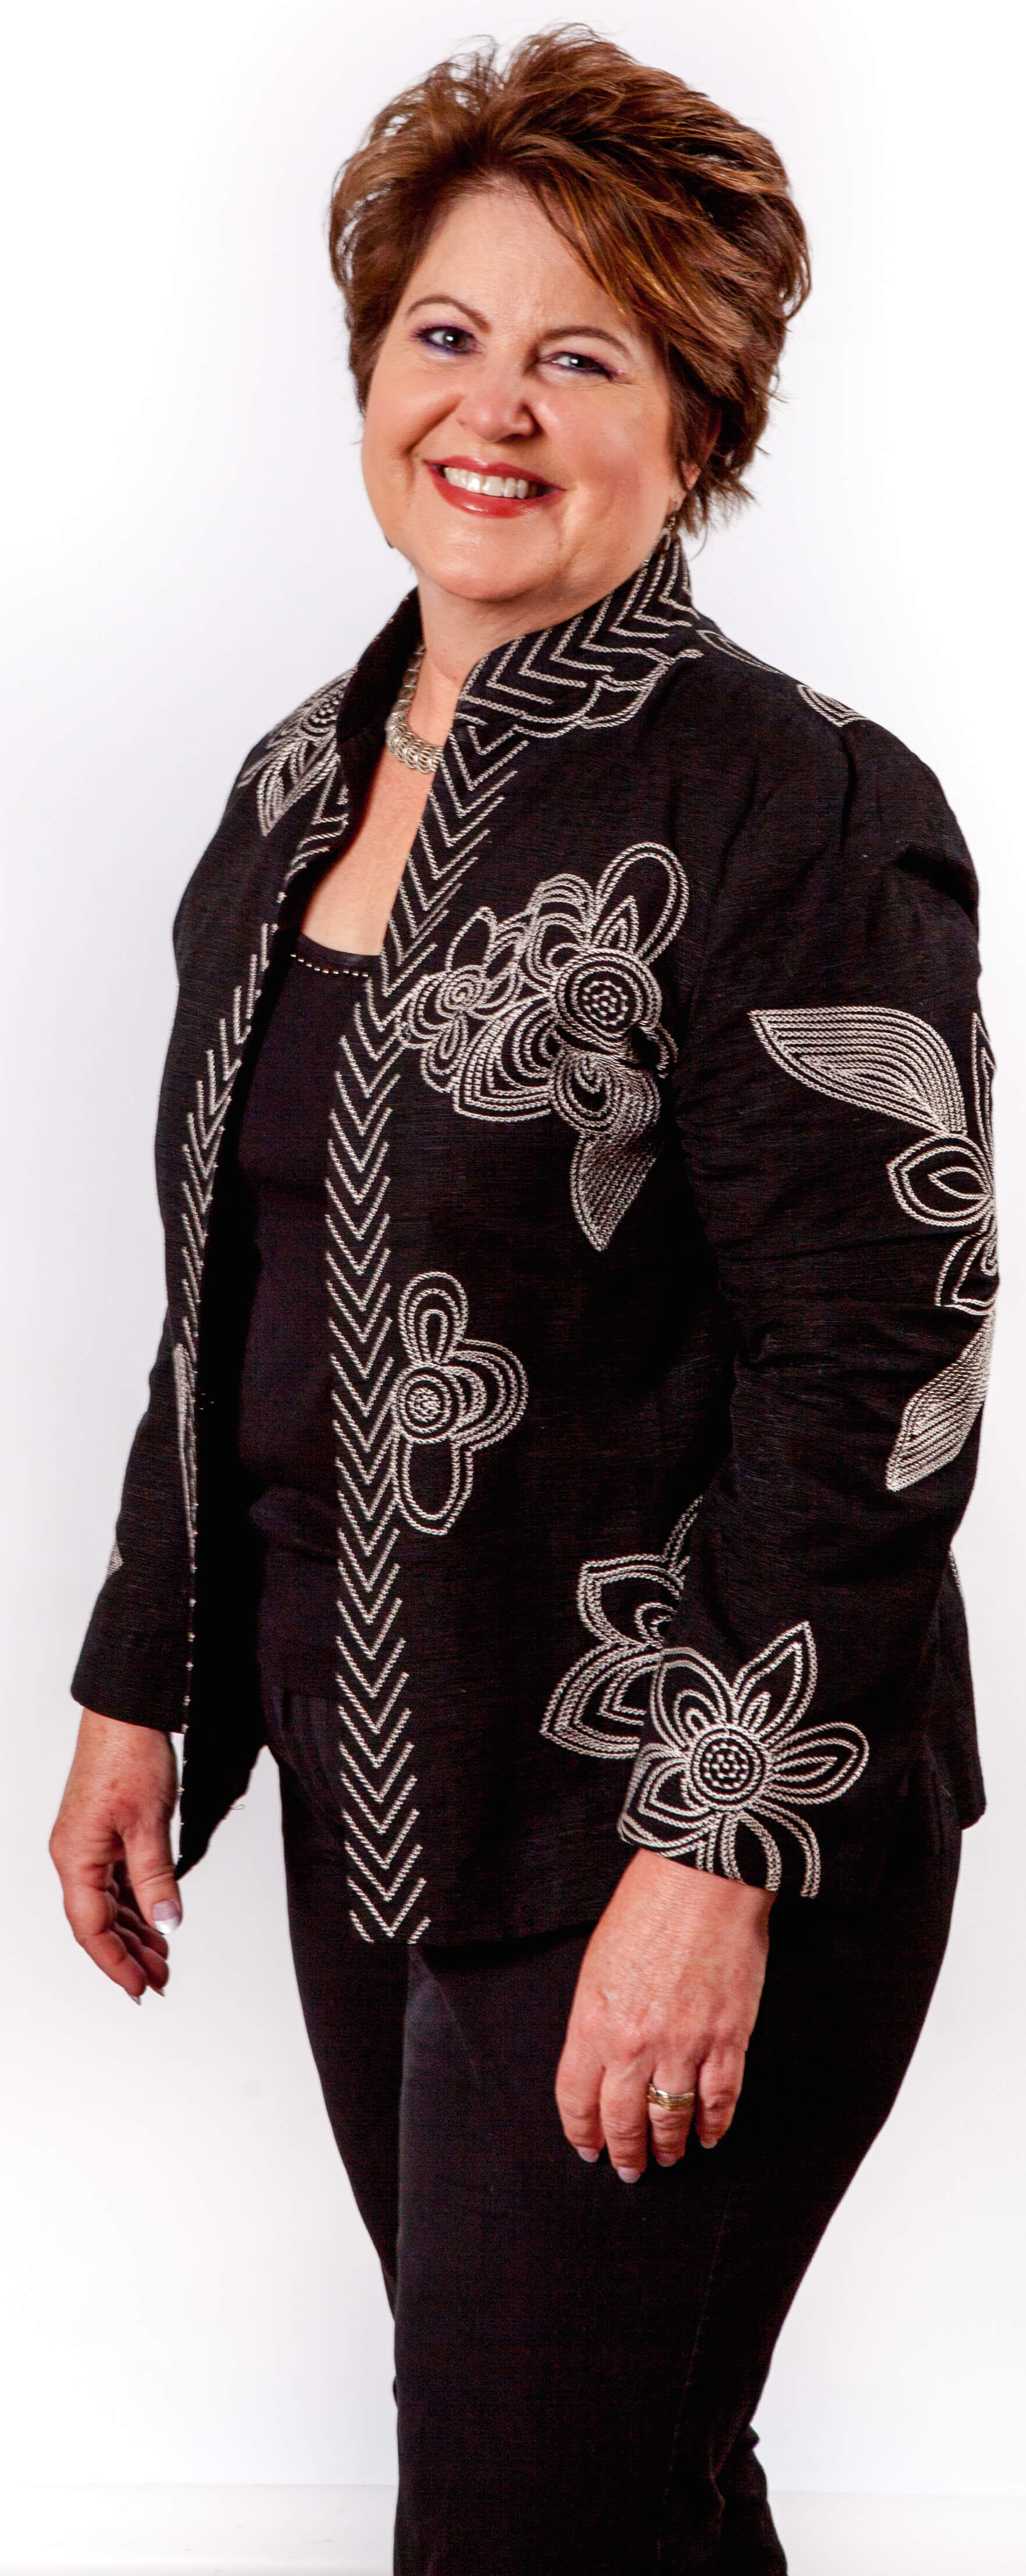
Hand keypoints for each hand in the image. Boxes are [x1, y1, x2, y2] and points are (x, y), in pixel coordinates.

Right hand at [49, 1710, 181, 2001]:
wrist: (125, 1712)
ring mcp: (89, 1845)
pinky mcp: (105, 1834)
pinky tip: (157, 1921)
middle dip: (128, 1955)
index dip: (115, 1963)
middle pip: (98, 1922)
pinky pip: (117, 1882)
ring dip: (134, 1933)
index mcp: (76, 1857)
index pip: (91, 1928)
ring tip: (162, 1959)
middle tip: (160, 1980)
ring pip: (109, 1904)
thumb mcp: (148, 1824)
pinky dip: (137, 1904)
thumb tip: (167, 1924)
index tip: (139, 1987)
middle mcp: (76, 1856)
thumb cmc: (127, 1756)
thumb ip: (156, 1878)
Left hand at [556, 1851, 771, 2179]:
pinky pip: (719, 2099)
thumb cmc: (646, 1909)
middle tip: (629, 2168)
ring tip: (667, 2157)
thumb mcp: (597, 1964)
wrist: (703, 1880)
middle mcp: (634, 2044)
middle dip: (625, 2151)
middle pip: (623, 2119)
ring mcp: (683, 2044)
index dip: (582, 2131)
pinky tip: (709, 2135)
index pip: (577, 2099)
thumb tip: (601, 2063)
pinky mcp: (727, 2038)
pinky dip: (714, 2124)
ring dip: (667, 2145)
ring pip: (671, 2118)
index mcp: (593, 2022)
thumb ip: (595, 2020)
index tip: (588, 2148)